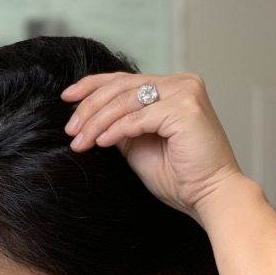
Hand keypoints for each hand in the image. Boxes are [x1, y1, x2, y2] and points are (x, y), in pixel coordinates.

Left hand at [60, 72, 242, 220]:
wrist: (209, 194)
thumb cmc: (179, 175)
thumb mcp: (138, 144)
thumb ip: (120, 125)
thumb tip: (89, 116)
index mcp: (173, 87)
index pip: (125, 79)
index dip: (92, 85)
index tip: (66, 97)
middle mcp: (181, 83)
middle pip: (121, 86)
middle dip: (89, 108)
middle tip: (70, 129)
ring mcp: (185, 92)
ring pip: (125, 100)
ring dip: (97, 122)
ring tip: (79, 141)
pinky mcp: (184, 109)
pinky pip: (137, 117)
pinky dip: (115, 130)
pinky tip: (100, 142)